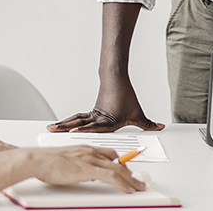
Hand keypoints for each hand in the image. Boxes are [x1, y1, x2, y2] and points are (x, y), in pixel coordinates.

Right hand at [28, 146, 146, 192]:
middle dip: (130, 172)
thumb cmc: (45, 162)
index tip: (127, 170)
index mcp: (84, 149)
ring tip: (138, 187)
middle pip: (117, 161)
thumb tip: (81, 173)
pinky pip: (111, 176)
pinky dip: (122, 183)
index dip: (120, 163)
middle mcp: (90, 152)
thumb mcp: (65, 162)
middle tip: (138, 181)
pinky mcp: (88, 169)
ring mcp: (90, 160)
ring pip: (118, 169)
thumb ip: (75, 166)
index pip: (108, 154)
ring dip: (131, 179)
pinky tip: (128, 189)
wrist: (37, 160)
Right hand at [47, 80, 163, 132]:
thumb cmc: (126, 97)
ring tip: (50, 128)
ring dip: (63, 125)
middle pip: (79, 124)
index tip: (73, 133)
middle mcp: (98, 118)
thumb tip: (161, 127)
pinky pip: (76, 118)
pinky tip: (58, 127)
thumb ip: (149, 123)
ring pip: (75, 120)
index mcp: (109, 121)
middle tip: (53, 131)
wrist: (116, 79)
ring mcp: (92, 115)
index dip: (83, 131)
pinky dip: (66, 122)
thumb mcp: (139, 114)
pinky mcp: (90, 113)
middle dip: (65, 129)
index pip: (94, 127)